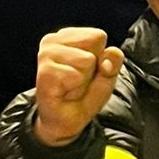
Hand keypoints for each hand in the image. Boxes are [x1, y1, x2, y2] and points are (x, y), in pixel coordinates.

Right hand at [34, 28, 123, 146]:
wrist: (64, 122)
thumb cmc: (82, 95)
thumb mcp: (106, 76)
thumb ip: (114, 61)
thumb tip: (111, 52)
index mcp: (65, 36)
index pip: (98, 36)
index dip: (100, 57)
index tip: (87, 72)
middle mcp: (52, 41)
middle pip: (93, 44)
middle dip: (92, 67)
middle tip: (77, 81)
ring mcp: (46, 55)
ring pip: (86, 60)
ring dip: (83, 79)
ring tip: (70, 86)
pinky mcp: (44, 72)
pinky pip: (76, 76)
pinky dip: (75, 88)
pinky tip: (64, 92)